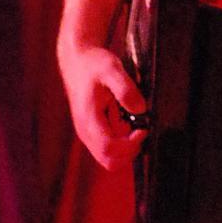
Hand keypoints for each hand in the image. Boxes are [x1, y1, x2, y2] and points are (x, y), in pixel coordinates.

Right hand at [58, 40, 146, 171]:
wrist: (78, 61)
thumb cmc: (93, 64)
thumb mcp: (112, 69)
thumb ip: (126, 89)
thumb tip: (140, 109)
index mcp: (88, 120)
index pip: (109, 149)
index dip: (130, 144)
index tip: (143, 128)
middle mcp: (86, 132)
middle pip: (110, 161)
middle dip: (130, 150)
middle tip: (141, 128)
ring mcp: (88, 134)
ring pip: (109, 158)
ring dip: (126, 146)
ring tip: (132, 121)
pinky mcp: (93, 132)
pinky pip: (109, 148)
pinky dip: (122, 141)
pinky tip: (127, 120)